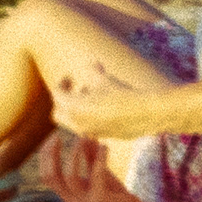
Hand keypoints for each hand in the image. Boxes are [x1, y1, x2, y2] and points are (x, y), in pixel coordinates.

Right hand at [38, 133, 148, 201]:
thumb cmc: (115, 197)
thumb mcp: (100, 175)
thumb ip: (91, 158)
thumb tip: (85, 136)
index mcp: (69, 196)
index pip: (47, 177)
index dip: (46, 156)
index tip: (53, 138)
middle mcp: (73, 201)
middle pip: (51, 177)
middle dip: (51, 154)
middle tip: (57, 136)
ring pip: (70, 176)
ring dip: (74, 154)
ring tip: (81, 138)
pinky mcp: (100, 201)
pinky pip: (96, 174)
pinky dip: (99, 157)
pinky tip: (104, 146)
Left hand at [50, 61, 165, 139]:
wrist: (145, 115)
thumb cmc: (122, 94)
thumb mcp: (104, 79)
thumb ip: (92, 71)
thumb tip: (90, 65)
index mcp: (74, 107)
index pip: (57, 95)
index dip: (61, 83)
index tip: (69, 77)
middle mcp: (78, 123)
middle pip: (58, 114)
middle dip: (62, 101)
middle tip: (73, 89)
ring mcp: (89, 132)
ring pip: (72, 122)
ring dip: (76, 109)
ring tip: (92, 94)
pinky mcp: (101, 136)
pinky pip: (87, 127)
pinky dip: (87, 117)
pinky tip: (103, 106)